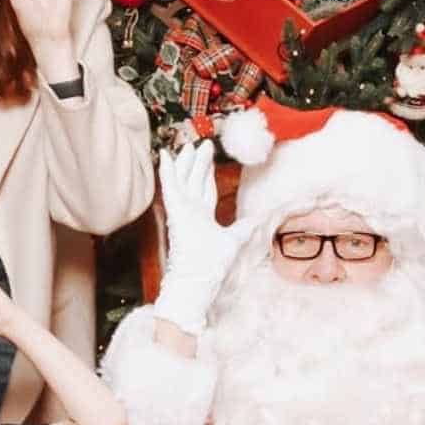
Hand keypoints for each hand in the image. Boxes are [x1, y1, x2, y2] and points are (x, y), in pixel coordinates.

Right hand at [155, 140, 253, 333]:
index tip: (209, 160)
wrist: (197, 279)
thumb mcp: (234, 241)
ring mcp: (181, 210)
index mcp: (201, 217)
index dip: (207, 174)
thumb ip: (244, 229)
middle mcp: (190, 212)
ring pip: (183, 179)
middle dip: (198, 163)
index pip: (205, 190)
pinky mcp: (175, 210)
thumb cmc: (211, 265)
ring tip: (188, 145)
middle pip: (194, 181)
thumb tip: (259, 220)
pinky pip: (170, 186)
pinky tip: (165, 154)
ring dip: (185, 162)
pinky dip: (167, 170)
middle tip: (202, 145)